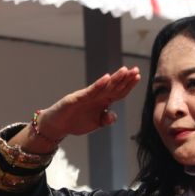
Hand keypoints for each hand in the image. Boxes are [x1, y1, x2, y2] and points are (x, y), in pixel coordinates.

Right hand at [24, 67, 141, 146]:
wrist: (56, 125)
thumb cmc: (75, 122)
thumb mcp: (95, 124)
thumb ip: (105, 120)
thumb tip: (113, 115)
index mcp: (102, 101)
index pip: (119, 91)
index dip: (128, 84)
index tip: (138, 76)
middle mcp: (96, 96)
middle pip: (113, 86)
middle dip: (125, 78)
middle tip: (135, 70)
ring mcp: (87, 96)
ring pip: (103, 86)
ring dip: (114, 79)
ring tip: (124, 71)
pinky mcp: (76, 98)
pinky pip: (90, 91)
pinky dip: (98, 85)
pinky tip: (106, 79)